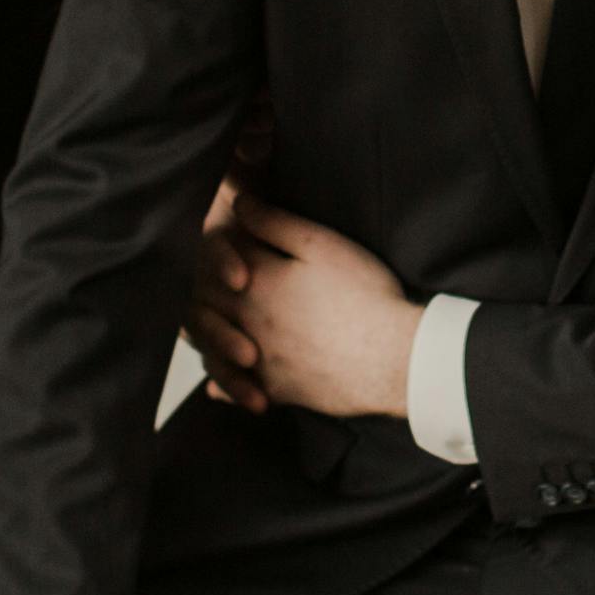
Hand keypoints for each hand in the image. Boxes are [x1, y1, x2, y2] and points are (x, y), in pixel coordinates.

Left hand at [195, 189, 418, 419]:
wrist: (393, 358)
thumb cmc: (365, 296)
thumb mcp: (322, 245)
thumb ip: (275, 223)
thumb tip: (238, 205)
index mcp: (257, 281)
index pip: (217, 256)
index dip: (218, 242)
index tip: (222, 237)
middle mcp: (248, 321)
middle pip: (206, 301)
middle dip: (202, 286)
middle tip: (201, 279)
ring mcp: (260, 360)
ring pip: (213, 347)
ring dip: (207, 334)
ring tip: (206, 327)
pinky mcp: (277, 389)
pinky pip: (238, 389)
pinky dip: (225, 383)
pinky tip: (221, 383)